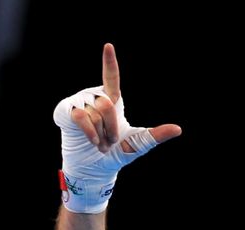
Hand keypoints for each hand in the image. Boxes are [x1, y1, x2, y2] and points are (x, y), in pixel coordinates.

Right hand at [52, 43, 182, 213]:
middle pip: (108, 104)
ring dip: (101, 134)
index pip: (111, 78)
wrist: (94, 169)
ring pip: (95, 112)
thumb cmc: (115, 154)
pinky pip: (82, 117)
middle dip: (112, 128)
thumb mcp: (138, 144)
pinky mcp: (66, 111)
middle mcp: (95, 97)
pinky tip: (92, 141)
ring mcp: (79, 103)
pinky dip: (90, 133)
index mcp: (112, 100)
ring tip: (99, 143)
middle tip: (110, 142)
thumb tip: (178, 129)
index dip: (109, 62)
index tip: (108, 46)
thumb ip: (156, 135)